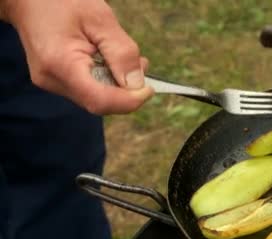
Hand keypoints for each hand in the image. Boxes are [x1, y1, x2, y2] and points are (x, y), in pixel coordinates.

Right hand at [1, 0, 153, 114]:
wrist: (29, 0)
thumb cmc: (61, 2)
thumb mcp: (100, 19)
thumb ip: (121, 52)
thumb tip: (138, 84)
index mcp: (60, 64)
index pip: (99, 100)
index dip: (129, 101)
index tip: (150, 89)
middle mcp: (52, 81)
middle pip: (99, 102)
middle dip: (127, 90)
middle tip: (142, 65)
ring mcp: (52, 83)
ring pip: (96, 98)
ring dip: (118, 84)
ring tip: (126, 57)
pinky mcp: (57, 81)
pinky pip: (88, 89)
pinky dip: (106, 79)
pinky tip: (110, 60)